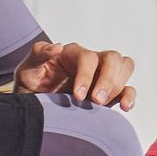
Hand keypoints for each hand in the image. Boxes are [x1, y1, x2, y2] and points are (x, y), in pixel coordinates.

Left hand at [13, 41, 135, 109]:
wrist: (34, 108)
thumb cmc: (30, 86)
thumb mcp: (26, 70)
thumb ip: (38, 54)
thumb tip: (57, 47)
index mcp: (72, 54)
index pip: (88, 57)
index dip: (86, 75)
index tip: (77, 96)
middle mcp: (91, 62)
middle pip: (113, 57)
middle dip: (107, 79)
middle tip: (95, 101)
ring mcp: (102, 76)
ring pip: (124, 67)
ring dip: (118, 85)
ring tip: (102, 105)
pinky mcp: (109, 94)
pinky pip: (128, 89)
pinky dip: (130, 96)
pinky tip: (124, 107)